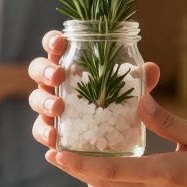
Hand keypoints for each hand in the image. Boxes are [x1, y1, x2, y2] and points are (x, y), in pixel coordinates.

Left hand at [27, 30, 186, 186]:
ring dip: (90, 174)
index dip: (79, 164)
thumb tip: (138, 100)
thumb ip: (166, 121)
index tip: (56, 154)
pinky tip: (104, 165)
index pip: (111, 170)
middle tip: (53, 152)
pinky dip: (110, 179)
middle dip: (76, 169)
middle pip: (104, 183)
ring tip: (70, 156)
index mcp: (163, 174)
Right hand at [27, 30, 160, 148]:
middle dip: (45, 70)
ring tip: (58, 108)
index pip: (56, 47)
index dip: (53, 41)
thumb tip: (151, 69)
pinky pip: (41, 131)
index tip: (60, 43)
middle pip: (38, 69)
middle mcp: (56, 85)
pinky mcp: (51, 132)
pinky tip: (54, 139)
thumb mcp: (131, 95)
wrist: (112, 146)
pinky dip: (45, 133)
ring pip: (35, 100)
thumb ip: (140, 83)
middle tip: (59, 76)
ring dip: (43, 101)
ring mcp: (50, 108)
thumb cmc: (116, 109)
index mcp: (72, 67)